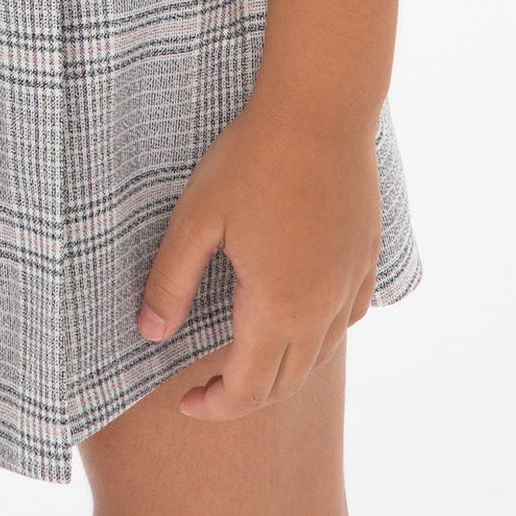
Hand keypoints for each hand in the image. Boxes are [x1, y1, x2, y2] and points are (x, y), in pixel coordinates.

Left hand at [135, 93, 381, 418]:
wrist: (321, 109)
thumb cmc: (252, 159)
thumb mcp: (196, 219)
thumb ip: (171, 282)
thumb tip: (149, 335)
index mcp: (278, 308)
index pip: (247, 390)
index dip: (213, 406)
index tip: (186, 402)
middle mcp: (322, 309)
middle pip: (285, 384)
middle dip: (244, 397)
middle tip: (207, 387)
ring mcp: (350, 284)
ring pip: (320, 356)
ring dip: (282, 371)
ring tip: (246, 358)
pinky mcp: (367, 259)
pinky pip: (348, 319)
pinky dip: (320, 336)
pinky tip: (300, 317)